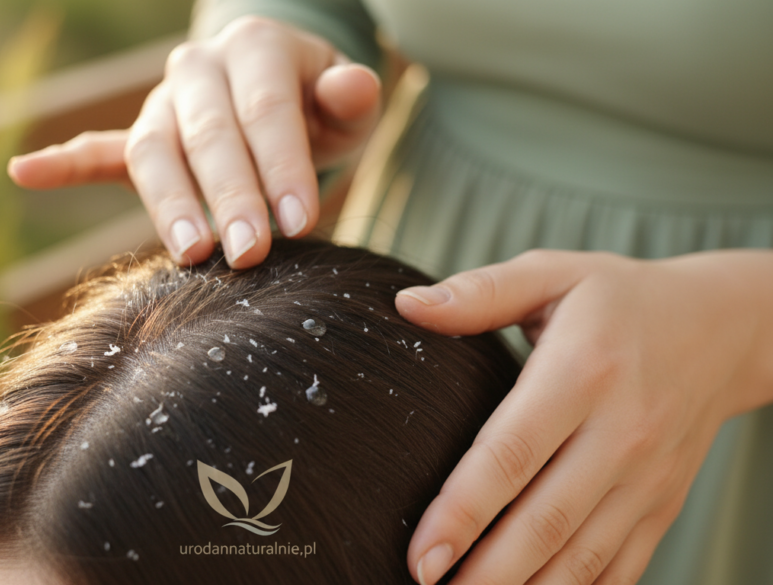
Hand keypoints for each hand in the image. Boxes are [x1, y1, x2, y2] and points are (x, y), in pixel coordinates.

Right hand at [7, 16, 380, 267]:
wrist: (278, 95)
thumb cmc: (318, 106)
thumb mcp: (344, 98)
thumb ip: (350, 94)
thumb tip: (352, 85)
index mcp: (255, 48)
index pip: (265, 110)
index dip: (282, 166)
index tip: (301, 224)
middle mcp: (199, 68)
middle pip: (208, 134)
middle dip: (230, 196)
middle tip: (251, 254)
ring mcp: (163, 104)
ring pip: (155, 150)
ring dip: (169, 203)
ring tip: (191, 253)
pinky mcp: (139, 137)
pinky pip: (99, 149)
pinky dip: (64, 163)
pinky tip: (26, 173)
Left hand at [395, 249, 772, 583]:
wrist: (723, 328)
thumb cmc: (618, 298)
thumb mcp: (552, 274)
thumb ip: (480, 292)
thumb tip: (407, 305)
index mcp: (582, 373)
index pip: (511, 455)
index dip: (462, 511)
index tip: (421, 554)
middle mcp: (620, 433)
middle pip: (544, 521)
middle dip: (484, 571)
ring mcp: (646, 477)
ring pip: (581, 557)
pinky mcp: (662, 504)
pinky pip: (620, 567)